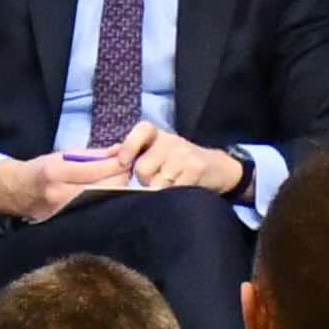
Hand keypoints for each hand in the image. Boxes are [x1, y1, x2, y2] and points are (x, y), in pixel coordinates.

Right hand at [0, 148, 133, 222]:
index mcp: (57, 172)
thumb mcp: (62, 155)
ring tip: (121, 181)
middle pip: (104, 188)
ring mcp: (63, 212)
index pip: (97, 169)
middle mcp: (60, 194)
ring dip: (116, 191)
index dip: (117, 164)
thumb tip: (120, 150)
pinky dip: (106, 202)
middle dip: (121, 177)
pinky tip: (112, 196)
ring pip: (102, 202)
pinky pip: (95, 212)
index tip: (128, 158)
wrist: (16, 192)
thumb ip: (93, 154)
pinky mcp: (67, 223)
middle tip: (129, 169)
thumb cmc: (42, 169)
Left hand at [115, 126, 250, 198]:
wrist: (219, 168)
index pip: (141, 130)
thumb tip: (110, 157)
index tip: (123, 163)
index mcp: (158, 135)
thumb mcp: (159, 153)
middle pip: (142, 167)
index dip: (128, 146)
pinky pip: (174, 190)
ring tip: (168, 190)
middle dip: (145, 182)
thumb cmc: (180, 163)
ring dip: (159, 193)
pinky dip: (173, 197)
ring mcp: (183, 154)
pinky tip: (179, 195)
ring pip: (157, 182)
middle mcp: (170, 141)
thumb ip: (135, 153)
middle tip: (155, 184)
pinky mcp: (196, 168)